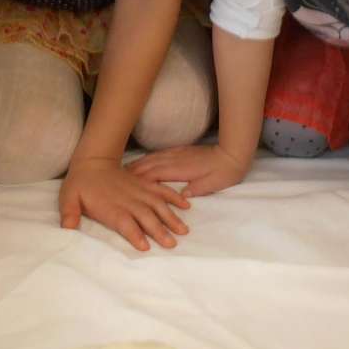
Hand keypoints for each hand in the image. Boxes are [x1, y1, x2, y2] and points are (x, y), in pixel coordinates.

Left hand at [59, 156, 190, 250]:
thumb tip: (67, 229)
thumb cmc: (80, 184)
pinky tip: (186, 205)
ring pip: (157, 204)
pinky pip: (161, 190)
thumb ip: (69, 214)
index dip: (134, 234)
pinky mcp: (144, 184)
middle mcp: (127, 200)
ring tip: (183, 230)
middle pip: (145, 216)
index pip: (124, 222)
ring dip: (171, 217)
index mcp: (110, 206)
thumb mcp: (68, 199)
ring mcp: (138, 191)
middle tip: (172, 244)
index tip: (145, 246)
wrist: (92, 161)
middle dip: (159, 230)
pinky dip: (174, 197)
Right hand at [129, 144, 250, 197]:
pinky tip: (141, 164)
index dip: (139, 179)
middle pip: (149, 165)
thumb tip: (182, 197)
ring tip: (123, 173)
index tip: (124, 184)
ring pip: (152, 158)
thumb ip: (196, 189)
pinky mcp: (180, 151)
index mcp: (181, 169)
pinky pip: (158, 155)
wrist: (232, 152)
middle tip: (115, 179)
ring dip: (137, 166)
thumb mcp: (212, 183)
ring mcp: (177, 154)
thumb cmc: (224, 171)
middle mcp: (175, 159)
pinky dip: (147, 160)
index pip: (155, 174)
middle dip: (132, 172)